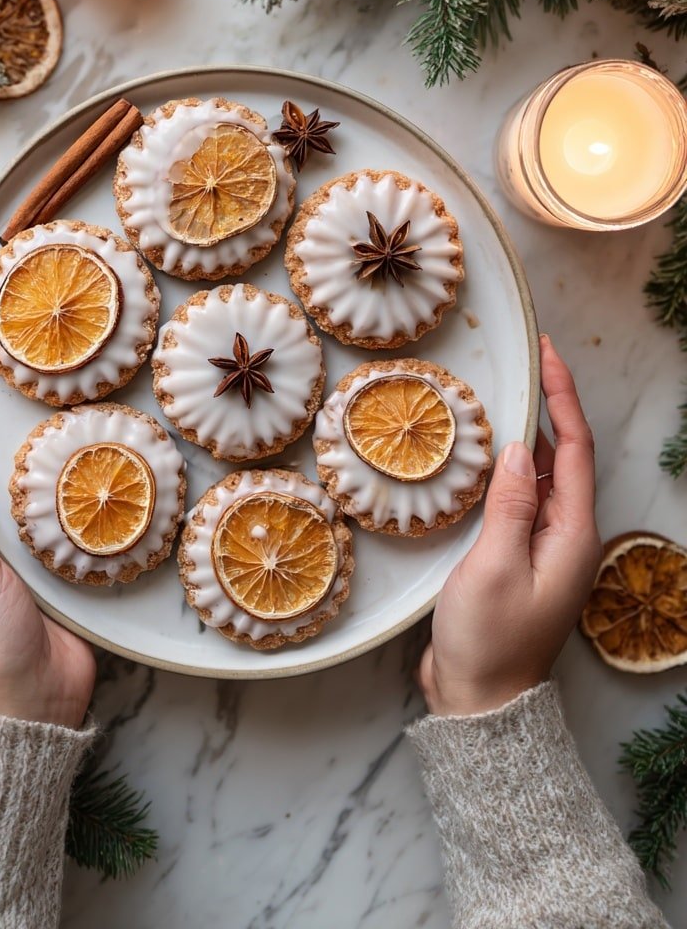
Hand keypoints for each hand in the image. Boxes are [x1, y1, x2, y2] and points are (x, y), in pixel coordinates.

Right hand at [417, 335, 601, 716]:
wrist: (479, 701)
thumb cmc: (487, 640)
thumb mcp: (493, 567)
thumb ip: (510, 505)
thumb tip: (522, 448)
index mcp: (572, 535)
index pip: (577, 450)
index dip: (563, 398)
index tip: (547, 355)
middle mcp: (566, 536)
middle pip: (566, 457)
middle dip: (549, 407)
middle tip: (525, 363)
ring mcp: (543, 548)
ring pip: (542, 477)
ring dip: (528, 436)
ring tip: (502, 397)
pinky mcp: (517, 558)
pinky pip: (520, 500)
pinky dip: (508, 470)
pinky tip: (486, 457)